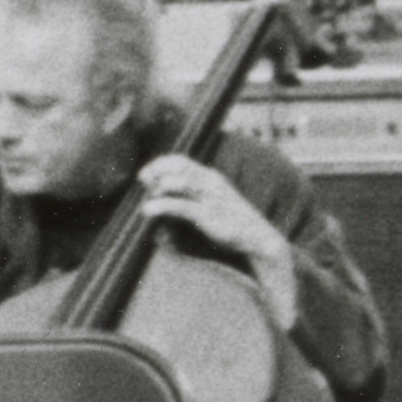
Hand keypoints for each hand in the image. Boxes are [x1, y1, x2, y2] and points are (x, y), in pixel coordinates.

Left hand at [133, 152, 290, 283]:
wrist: (259, 241)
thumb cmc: (233, 226)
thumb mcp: (212, 208)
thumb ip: (191, 203)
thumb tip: (162, 209)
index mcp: (211, 178)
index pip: (181, 160)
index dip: (160, 164)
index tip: (145, 174)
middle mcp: (211, 183)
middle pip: (178, 166)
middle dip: (156, 171)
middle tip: (142, 181)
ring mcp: (211, 198)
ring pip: (179, 182)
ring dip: (159, 188)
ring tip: (148, 199)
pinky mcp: (209, 216)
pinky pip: (180, 206)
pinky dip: (161, 206)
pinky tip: (148, 210)